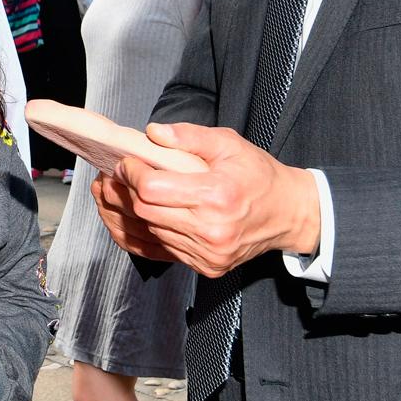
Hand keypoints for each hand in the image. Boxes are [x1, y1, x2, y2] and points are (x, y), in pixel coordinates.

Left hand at [89, 122, 321, 279]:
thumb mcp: (229, 144)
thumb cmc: (258, 175)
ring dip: (126, 213)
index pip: (153, 190)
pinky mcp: (205, 266)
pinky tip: (124, 219)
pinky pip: (158, 252)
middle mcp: (212, 230)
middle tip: (110, 176)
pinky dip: (138, 235)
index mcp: (217, 196)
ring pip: (148, 233)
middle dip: (122, 192)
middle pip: (145, 212)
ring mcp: (207, 253)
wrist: (289, 213)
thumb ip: (190, 136)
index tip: (124, 163)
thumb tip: (153, 133)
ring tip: (113, 193)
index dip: (131, 174)